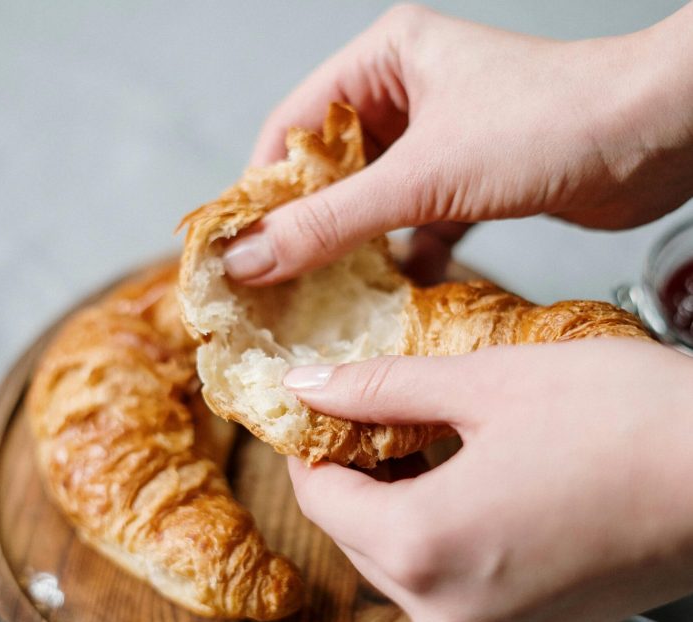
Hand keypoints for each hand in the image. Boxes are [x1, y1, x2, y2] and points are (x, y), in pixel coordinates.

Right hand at [222, 4, 692, 284]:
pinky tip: (389, 291)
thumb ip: (331, 221)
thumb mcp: (422, 177)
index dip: (259, 189)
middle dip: (304, 226)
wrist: (657, 141)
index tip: (235, 248)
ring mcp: (437, 140)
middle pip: (328, 169)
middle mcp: (406, 95)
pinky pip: (413, 222)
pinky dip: (401, 257)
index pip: (293, 127)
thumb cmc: (548, 127)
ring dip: (352, 248)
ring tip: (321, 297)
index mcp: (384, 60)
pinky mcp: (465, 181)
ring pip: (371, 201)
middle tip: (273, 283)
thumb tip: (250, 258)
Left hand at [283, 339, 692, 621]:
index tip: (322, 410)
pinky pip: (449, 579)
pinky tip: (468, 483)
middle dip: (352, 474)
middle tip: (373, 416)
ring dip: (394, 502)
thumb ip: (379, 387)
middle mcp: (450, 607)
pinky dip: (439, 532)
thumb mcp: (483, 383)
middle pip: (354, 534)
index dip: (311, 446)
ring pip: (399, 560)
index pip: (318, 499)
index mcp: (425, 546)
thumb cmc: (621, 420)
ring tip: (422, 442)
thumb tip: (308, 384)